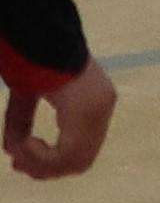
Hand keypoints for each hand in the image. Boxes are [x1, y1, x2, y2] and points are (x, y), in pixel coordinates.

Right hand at [5, 55, 115, 177]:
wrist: (42, 35)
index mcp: (96, 102)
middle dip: (46, 167)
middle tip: (17, 163)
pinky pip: (66, 156)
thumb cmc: (37, 57)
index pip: (82, 148)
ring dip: (41, 164)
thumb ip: (23, 123)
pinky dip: (42, 158)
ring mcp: (99, 112)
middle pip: (79, 160)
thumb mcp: (29, 95)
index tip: (21, 160)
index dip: (53, 162)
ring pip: (73, 162)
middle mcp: (103, 108)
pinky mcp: (88, 114)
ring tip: (19, 150)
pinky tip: (25, 145)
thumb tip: (13, 152)